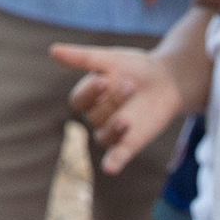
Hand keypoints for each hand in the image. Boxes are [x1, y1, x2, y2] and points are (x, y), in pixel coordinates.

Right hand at [51, 45, 182, 175]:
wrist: (167, 79)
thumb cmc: (135, 68)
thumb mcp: (109, 59)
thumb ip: (82, 58)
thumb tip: (52, 50)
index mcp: (89, 97)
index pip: (78, 101)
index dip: (90, 93)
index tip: (105, 80)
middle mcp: (97, 117)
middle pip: (94, 117)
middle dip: (112, 101)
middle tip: (130, 86)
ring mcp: (113, 133)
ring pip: (103, 137)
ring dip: (114, 128)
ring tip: (128, 118)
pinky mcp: (130, 145)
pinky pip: (116, 158)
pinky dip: (112, 163)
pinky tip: (110, 169)